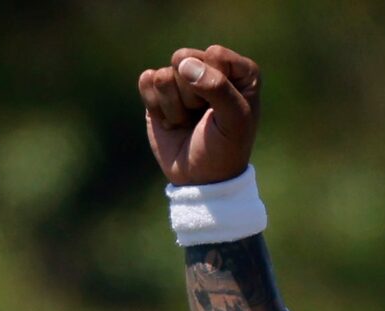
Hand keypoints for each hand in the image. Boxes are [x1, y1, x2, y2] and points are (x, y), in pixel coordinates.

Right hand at [140, 45, 260, 185]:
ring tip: (188, 121)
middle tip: (202, 116)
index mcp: (238, 71)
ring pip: (165, 74)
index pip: (215, 55)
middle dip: (190, 94)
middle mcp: (209, 67)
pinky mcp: (158, 90)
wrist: (200, 180)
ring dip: (175, 106)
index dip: (213, 85)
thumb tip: (183, 64)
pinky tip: (172, 120)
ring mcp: (182, 78)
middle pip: (185, 59)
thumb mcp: (234, 120)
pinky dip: (157, 107)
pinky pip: (147, 81)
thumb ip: (218, 87)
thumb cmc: (225, 149)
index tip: (222, 110)